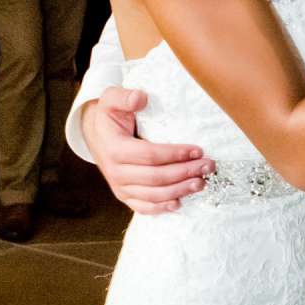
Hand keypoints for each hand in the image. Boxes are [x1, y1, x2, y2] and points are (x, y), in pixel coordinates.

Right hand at [85, 87, 213, 214]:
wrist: (97, 135)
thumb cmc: (110, 116)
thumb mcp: (111, 99)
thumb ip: (124, 96)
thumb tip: (141, 98)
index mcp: (115, 149)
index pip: (150, 155)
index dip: (175, 154)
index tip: (197, 150)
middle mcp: (115, 172)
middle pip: (156, 177)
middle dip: (185, 173)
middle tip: (208, 166)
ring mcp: (120, 187)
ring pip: (153, 195)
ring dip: (180, 190)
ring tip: (202, 182)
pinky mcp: (124, 196)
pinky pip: (144, 207)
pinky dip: (162, 208)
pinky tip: (180, 202)